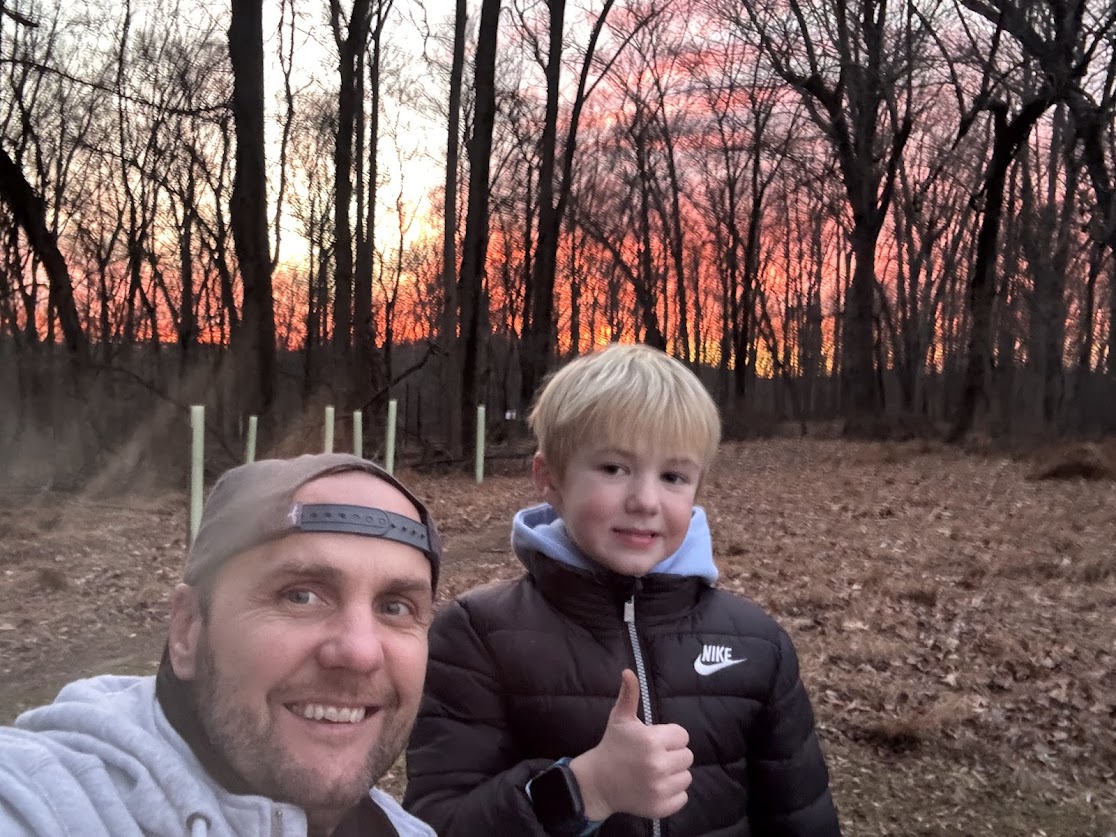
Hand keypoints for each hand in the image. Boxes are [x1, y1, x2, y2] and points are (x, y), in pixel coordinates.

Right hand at [569, 669, 692, 820]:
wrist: (597, 783)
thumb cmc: (612, 746)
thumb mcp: (620, 718)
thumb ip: (629, 694)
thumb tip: (628, 671)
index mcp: (651, 741)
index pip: (682, 736)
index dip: (669, 737)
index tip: (653, 741)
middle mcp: (658, 765)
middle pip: (687, 756)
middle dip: (672, 755)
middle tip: (653, 757)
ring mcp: (660, 788)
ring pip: (686, 777)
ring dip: (673, 774)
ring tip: (653, 772)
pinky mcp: (661, 807)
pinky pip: (682, 797)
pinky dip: (672, 794)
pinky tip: (654, 787)